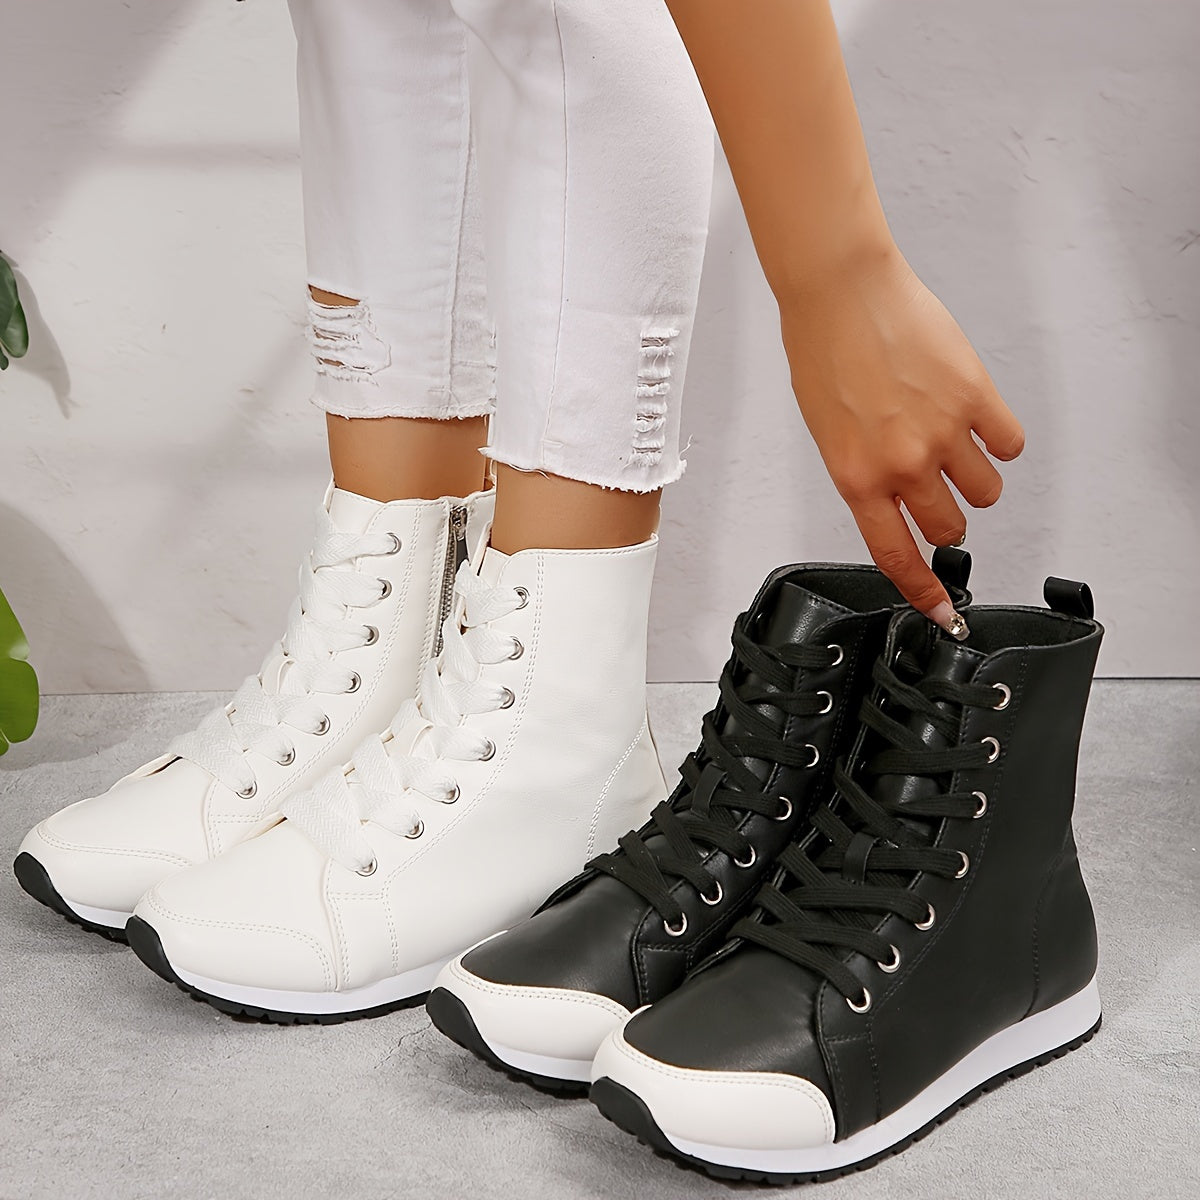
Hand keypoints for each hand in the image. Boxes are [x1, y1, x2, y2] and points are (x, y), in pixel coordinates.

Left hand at [781, 248, 1023, 632]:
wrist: (842, 292)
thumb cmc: (824, 353)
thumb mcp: (830, 433)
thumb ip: (866, 473)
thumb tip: (899, 499)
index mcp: (857, 479)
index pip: (896, 555)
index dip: (924, 591)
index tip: (942, 610)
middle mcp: (902, 465)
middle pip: (949, 526)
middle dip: (948, 516)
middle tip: (938, 489)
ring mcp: (942, 433)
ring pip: (986, 491)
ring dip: (976, 478)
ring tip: (953, 444)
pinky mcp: (975, 397)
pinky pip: (1009, 444)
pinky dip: (999, 439)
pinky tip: (975, 418)